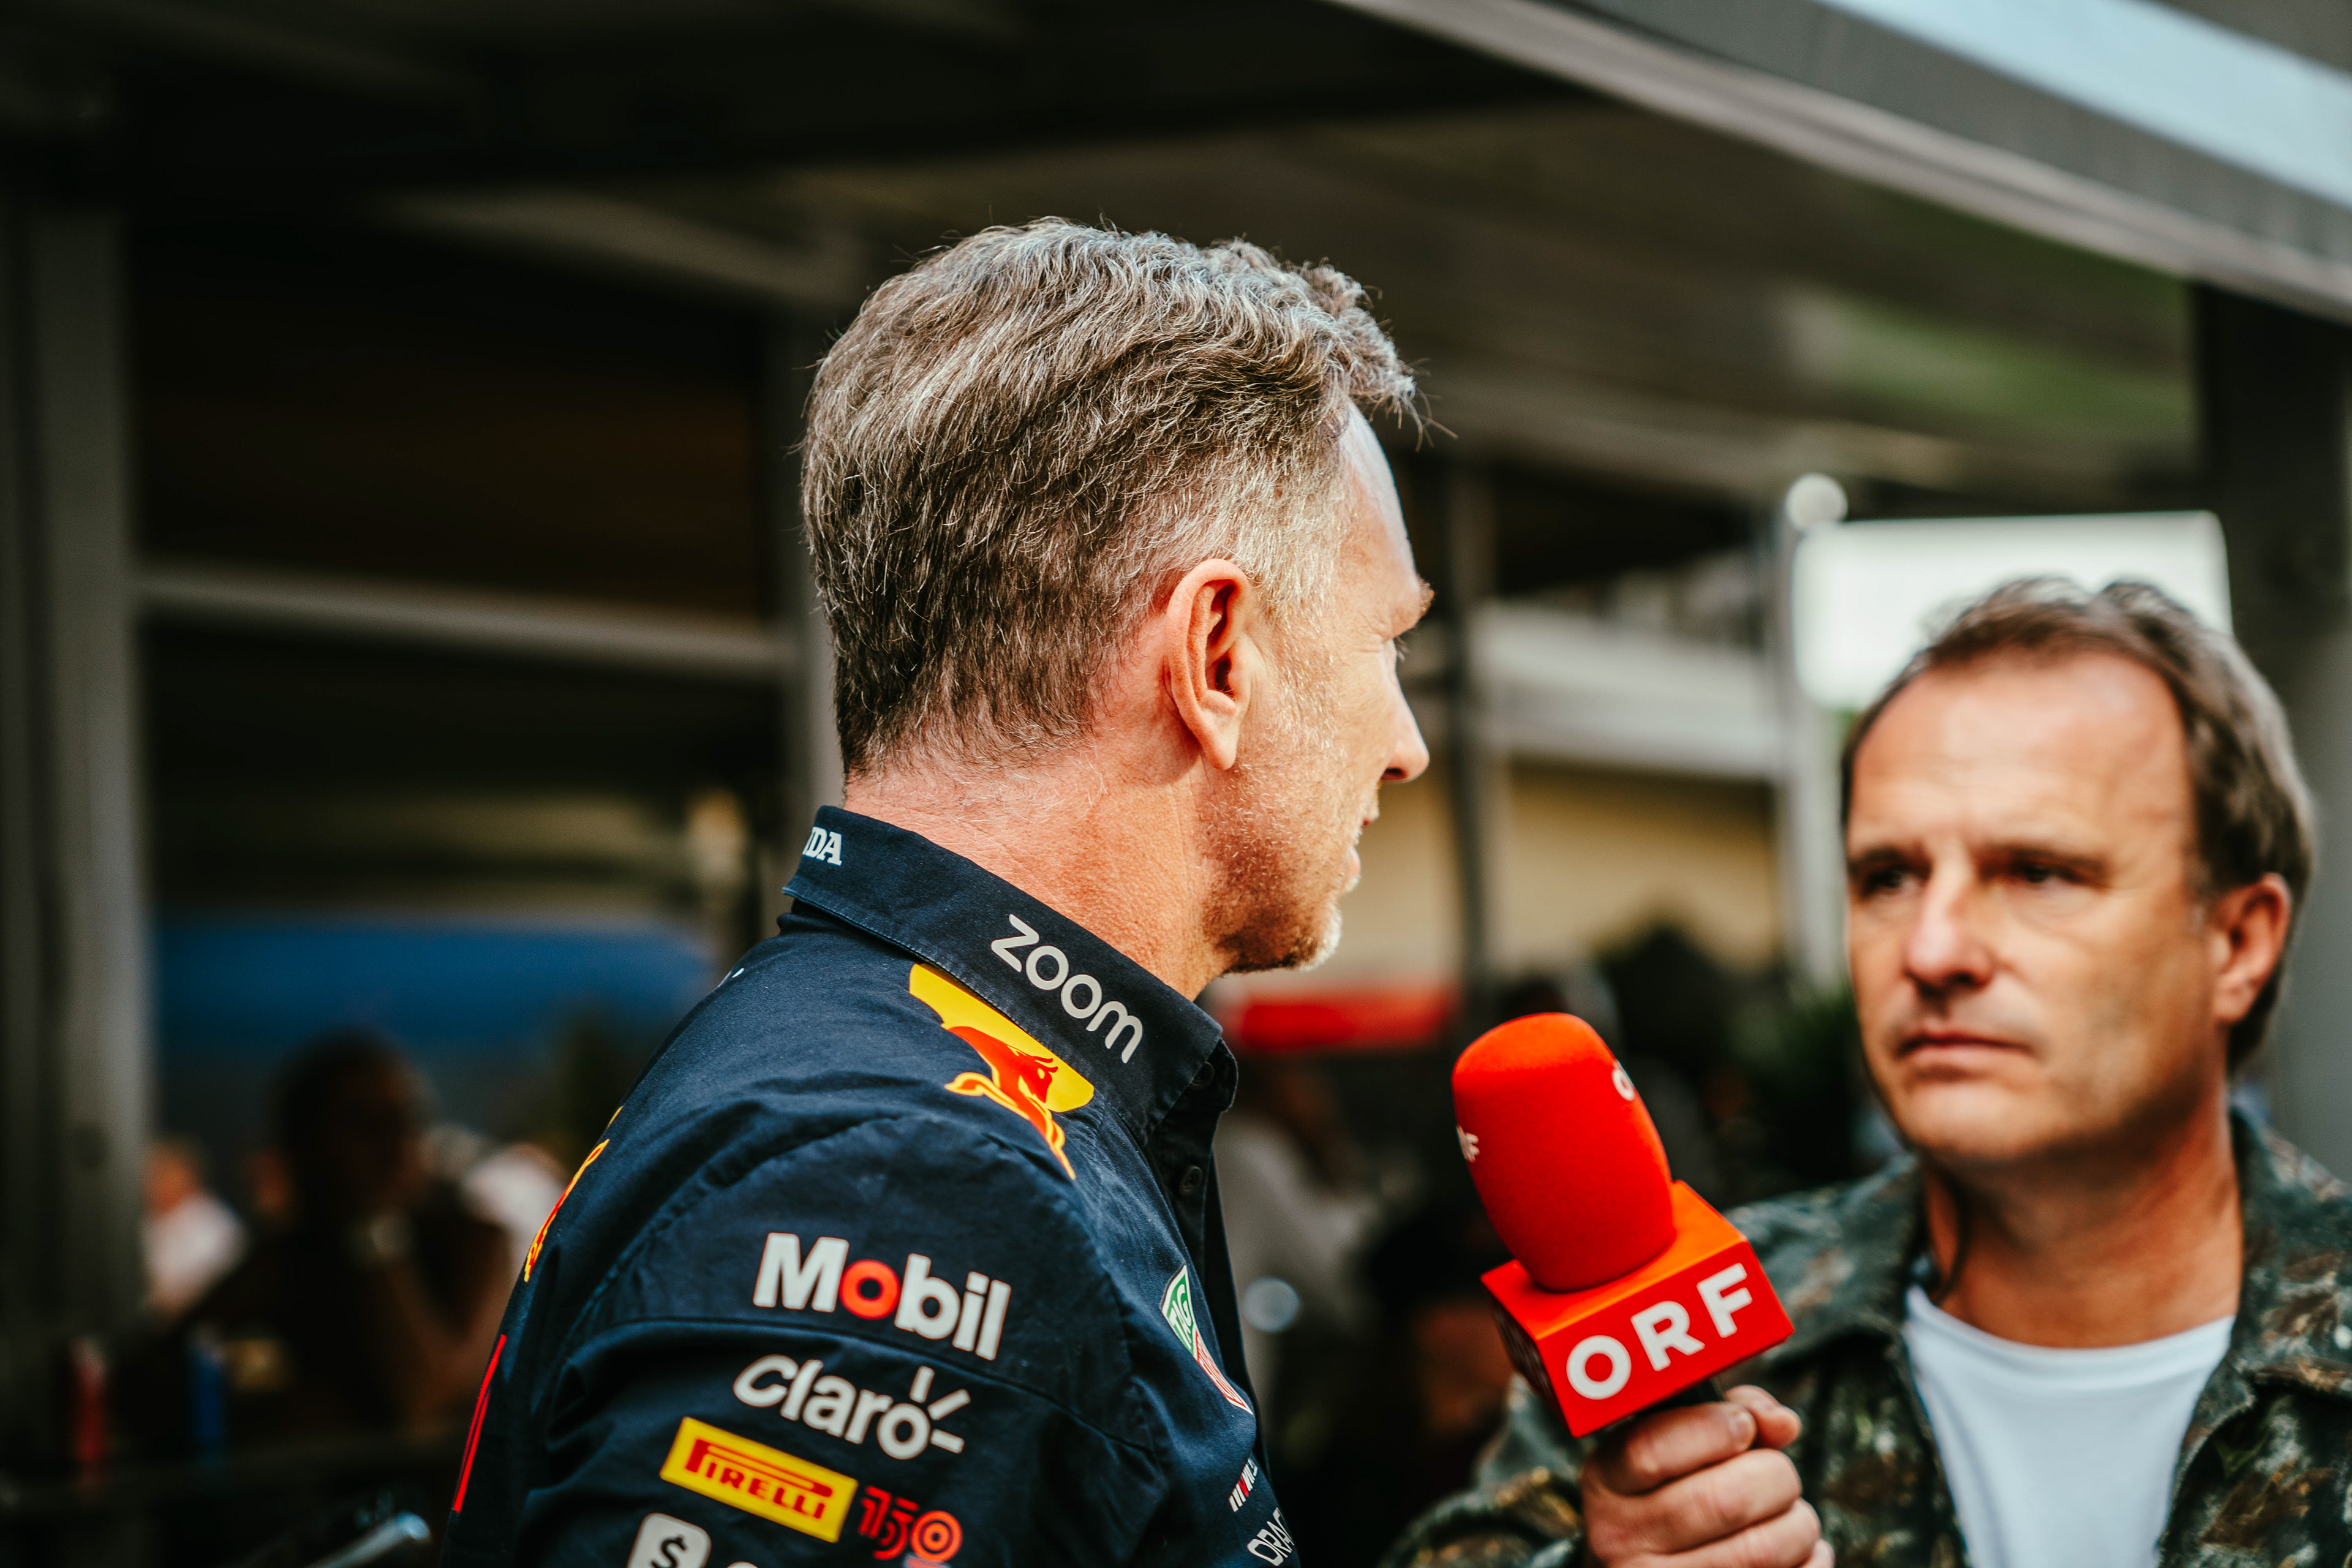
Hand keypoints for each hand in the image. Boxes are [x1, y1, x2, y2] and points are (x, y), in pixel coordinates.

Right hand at [1582, 1385, 1828, 1567]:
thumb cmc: (1676, 1494)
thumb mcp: (1673, 1448)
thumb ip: (1724, 1416)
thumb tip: (1782, 1422)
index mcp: (1607, 1486)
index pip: (1650, 1451)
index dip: (1711, 1428)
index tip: (1742, 1425)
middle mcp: (1622, 1543)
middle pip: (1726, 1499)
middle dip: (1775, 1475)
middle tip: (1775, 1475)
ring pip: (1765, 1549)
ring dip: (1797, 1523)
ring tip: (1783, 1516)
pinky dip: (1811, 1561)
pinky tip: (1792, 1553)